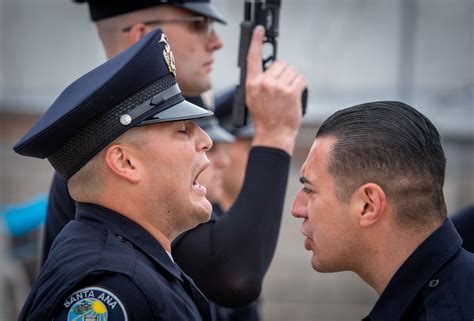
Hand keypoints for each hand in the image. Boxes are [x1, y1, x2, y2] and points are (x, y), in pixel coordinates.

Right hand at [245, 25, 306, 154]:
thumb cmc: (265, 118)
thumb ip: (260, 82)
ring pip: (292, 71)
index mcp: (252, 84)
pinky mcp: (290, 92)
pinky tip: (295, 96)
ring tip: (288, 96)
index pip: (252, 58)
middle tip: (282, 90)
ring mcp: (277, 87)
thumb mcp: (254, 99)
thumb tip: (273, 69)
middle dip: (284, 74)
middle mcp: (263, 83)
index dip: (256, 42)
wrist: (273, 134)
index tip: (259, 30)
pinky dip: (301, 86)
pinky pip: (301, 79)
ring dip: (294, 80)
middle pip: (280, 64)